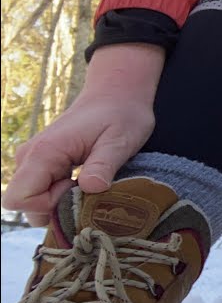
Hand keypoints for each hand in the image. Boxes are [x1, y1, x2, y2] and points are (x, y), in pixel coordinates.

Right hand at [2, 43, 162, 226]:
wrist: (118, 95)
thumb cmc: (121, 115)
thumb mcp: (120, 140)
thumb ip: (103, 165)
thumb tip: (91, 187)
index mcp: (44, 152)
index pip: (18, 198)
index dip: (48, 206)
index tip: (78, 191)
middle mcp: (30, 157)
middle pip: (25, 204)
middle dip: (56, 207)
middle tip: (89, 188)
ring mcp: (34, 160)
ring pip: (34, 201)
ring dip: (61, 202)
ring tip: (90, 181)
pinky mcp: (43, 164)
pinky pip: (42, 191)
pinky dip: (63, 194)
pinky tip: (86, 180)